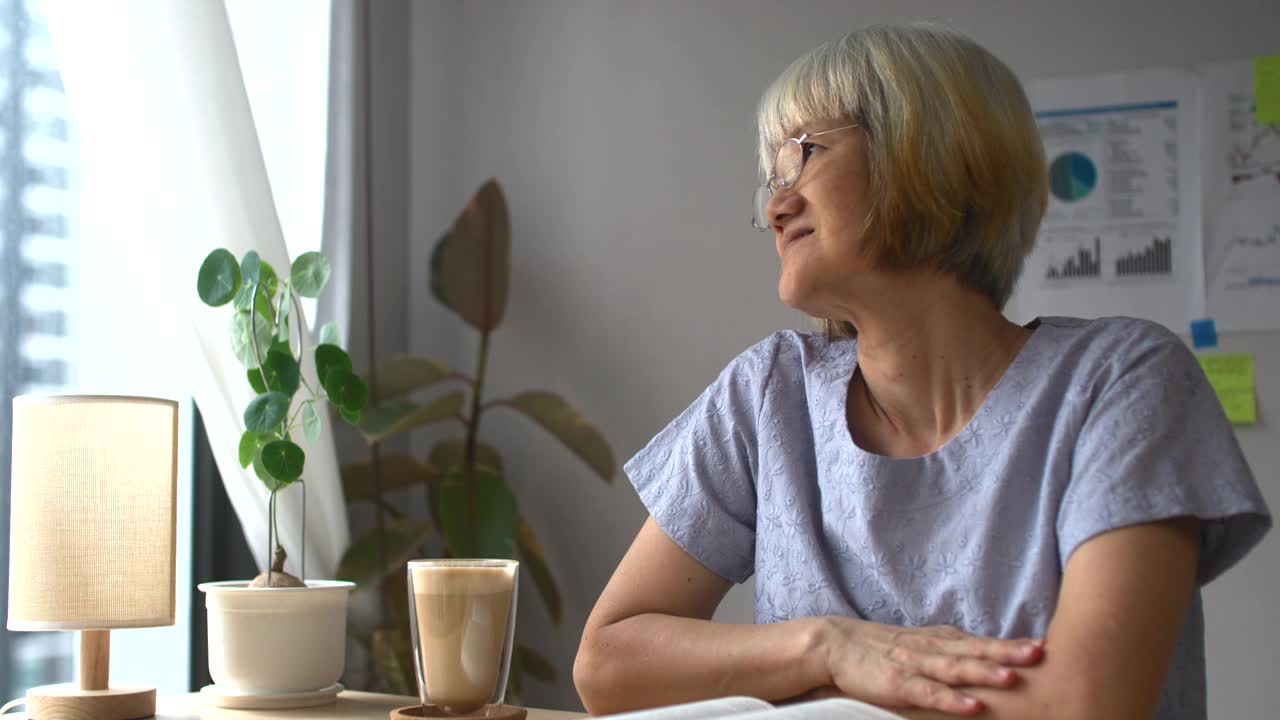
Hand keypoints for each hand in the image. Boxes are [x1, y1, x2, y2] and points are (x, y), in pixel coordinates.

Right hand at [813, 617, 1044, 714]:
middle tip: (1040, 653)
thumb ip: (953, 652)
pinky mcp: (898, 685)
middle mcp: (933, 649)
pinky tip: (974, 707)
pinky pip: (930, 693)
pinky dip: (953, 700)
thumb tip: (990, 658)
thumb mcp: (922, 645)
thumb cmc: (883, 650)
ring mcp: (916, 666)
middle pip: (976, 650)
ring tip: (1013, 677)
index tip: (1044, 645)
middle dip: (1009, 652)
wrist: (835, 644)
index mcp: (940, 641)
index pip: (982, 641)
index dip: (1012, 643)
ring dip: (985, 672)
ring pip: (956, 669)